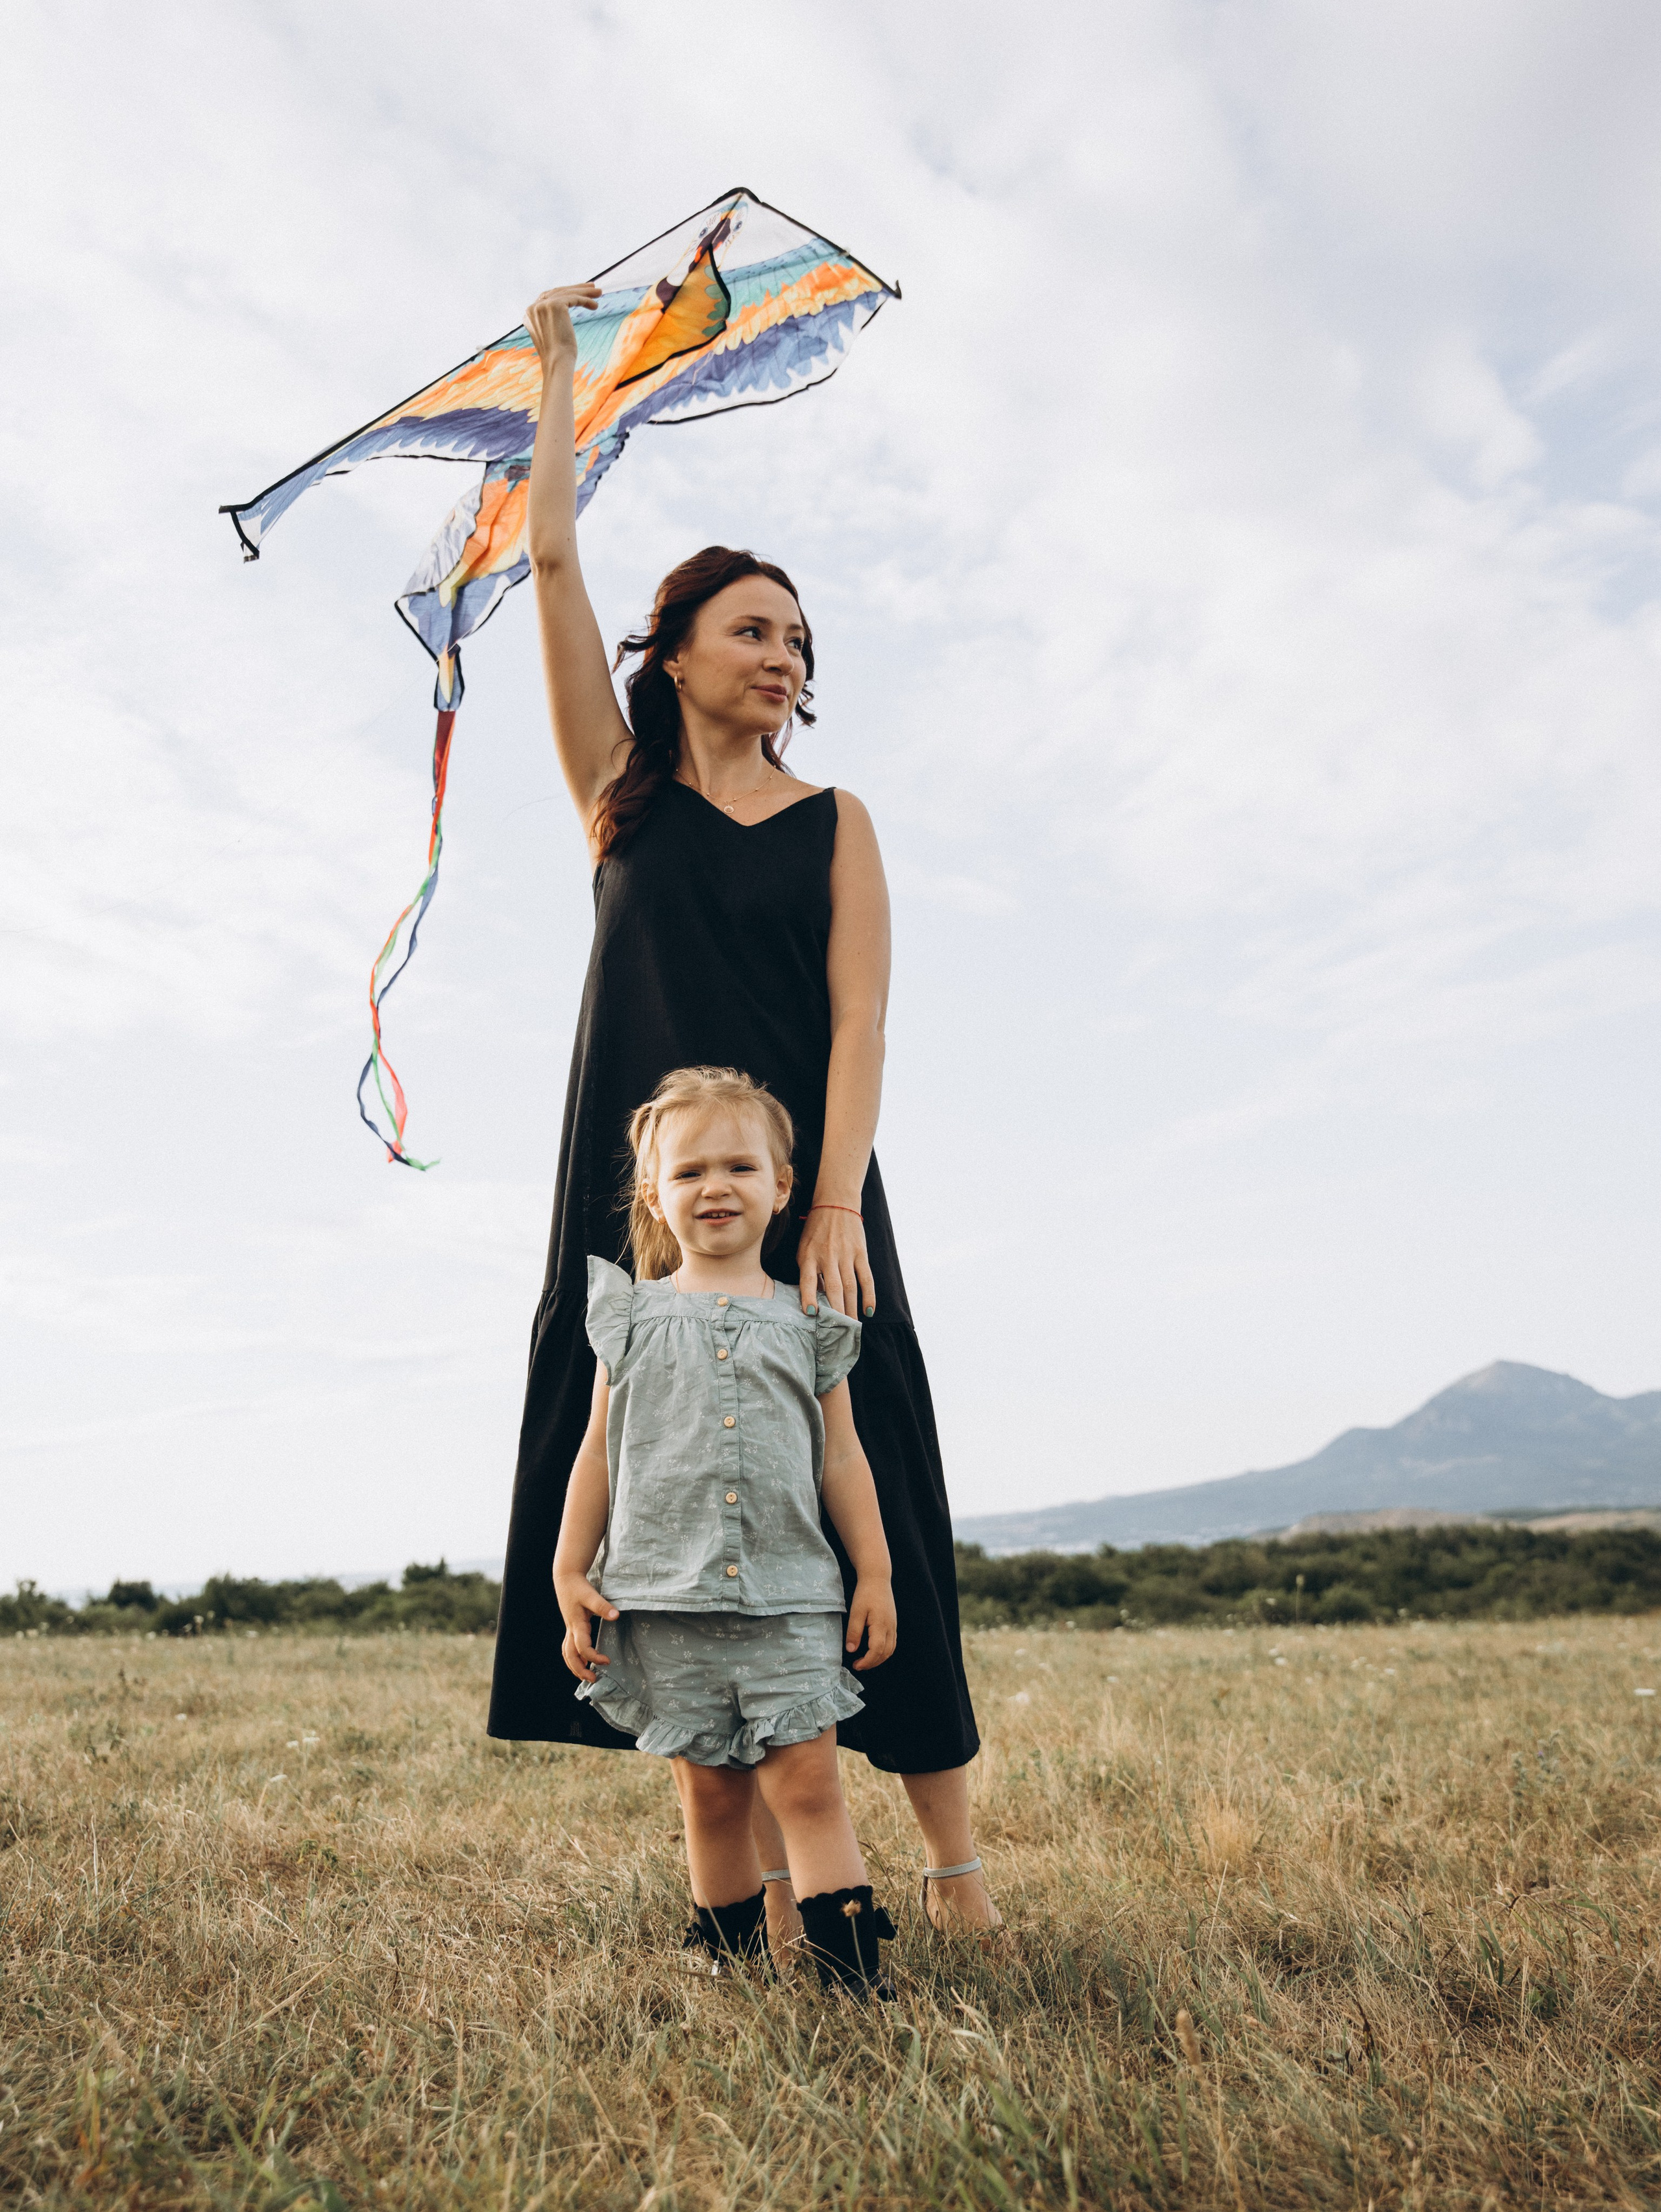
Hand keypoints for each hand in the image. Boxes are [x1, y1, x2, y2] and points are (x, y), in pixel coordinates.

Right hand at [526, 283, 601, 375]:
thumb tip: (563, 315)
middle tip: (592, 288)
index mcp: (529, 314)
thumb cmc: (558, 356)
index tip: (578, 292)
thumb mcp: (552, 334)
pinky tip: (595, 306)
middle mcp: (533, 307)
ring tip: (599, 293)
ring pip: (567, 293)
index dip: (564, 293)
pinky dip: (586, 300)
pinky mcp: (555, 305)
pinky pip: (574, 298)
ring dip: (585, 292)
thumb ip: (552, 321)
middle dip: (576, 289)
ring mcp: (543, 305)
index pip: (548, 297)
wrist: (557, 363)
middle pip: (557, 292)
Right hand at [554, 1570, 617, 1683]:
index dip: (594, 1657)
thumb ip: (603, 1606)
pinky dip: (574, 1657)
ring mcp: (570, 1629)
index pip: (582, 1648)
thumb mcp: (591, 1595)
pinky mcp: (571, 1626)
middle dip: (580, 1670)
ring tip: (586, 1675)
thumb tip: (616, 1616)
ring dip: (575, 1666)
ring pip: (567, 1653)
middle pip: (570, 1656)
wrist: (566, 1579)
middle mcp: (571, 1630)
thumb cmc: (579, 1587)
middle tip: (593, 1679)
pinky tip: (583, 1661)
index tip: (607, 1661)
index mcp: (576, 1625)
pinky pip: (569, 1647)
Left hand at [797, 1205, 873, 1320]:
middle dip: (836, 1311)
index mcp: (809, 1256)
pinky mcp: (860, 1253)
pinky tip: (868, 1310)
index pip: (808, 1280)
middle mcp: (828, 1256)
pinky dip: (869, 1295)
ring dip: (851, 1308)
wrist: (835, 1204)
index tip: (811, 1313)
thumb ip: (808, 1272)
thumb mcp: (804, 1249)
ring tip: (851, 1325)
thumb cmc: (815, 1231)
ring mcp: (846, 1254)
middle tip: (838, 1331)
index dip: (809, 1297)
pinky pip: (866, 1277)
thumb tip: (816, 1299)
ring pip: (850, 1287)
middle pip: (834, 1288)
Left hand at [845, 1576, 895, 1671]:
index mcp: (881, 1625)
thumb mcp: (856, 1611)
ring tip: (865, 1661)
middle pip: (885, 1653)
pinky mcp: (893, 1623)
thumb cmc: (865, 1593)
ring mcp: (893, 1626)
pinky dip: (884, 1652)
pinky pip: (892, 1643)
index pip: (876, 1651)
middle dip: (872, 1663)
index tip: (856, 1665)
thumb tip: (851, 1650)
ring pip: (890, 1650)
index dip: (867, 1661)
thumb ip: (854, 1631)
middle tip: (858, 1665)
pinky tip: (874, 1650)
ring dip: (879, 1659)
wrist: (877, 1578)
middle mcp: (890, 1628)